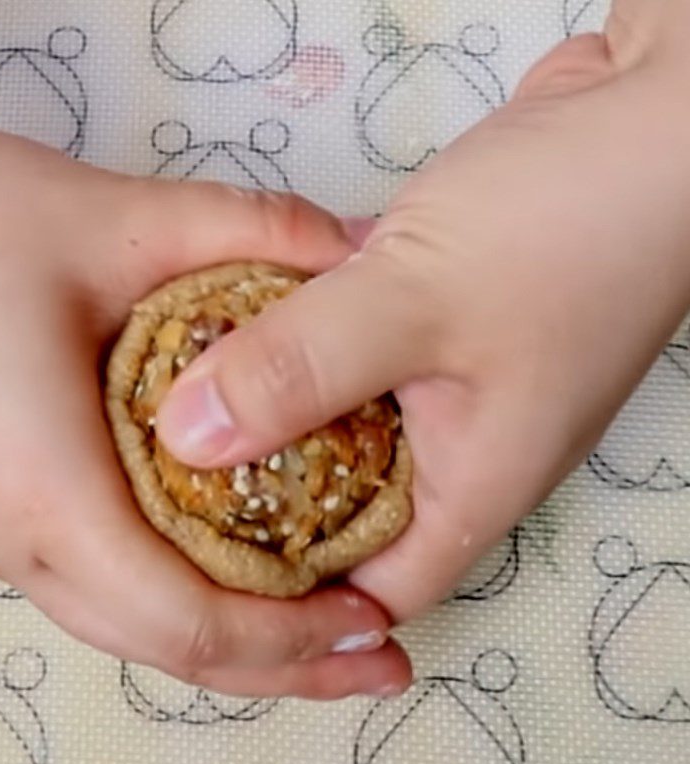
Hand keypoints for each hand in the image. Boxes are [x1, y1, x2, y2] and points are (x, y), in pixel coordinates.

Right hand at [0, 100, 411, 697]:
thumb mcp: (125, 217)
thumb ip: (254, 232)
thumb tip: (360, 254)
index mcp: (40, 485)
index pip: (183, 618)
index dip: (290, 639)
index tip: (371, 619)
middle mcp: (9, 540)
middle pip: (163, 647)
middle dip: (281, 662)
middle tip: (375, 652)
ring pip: (133, 628)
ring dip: (235, 641)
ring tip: (326, 632)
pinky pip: (107, 586)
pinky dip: (185, 599)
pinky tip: (244, 573)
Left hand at [156, 1, 689, 620]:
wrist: (651, 118)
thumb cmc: (562, 225)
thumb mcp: (414, 302)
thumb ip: (296, 370)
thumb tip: (185, 440)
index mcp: (474, 484)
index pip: (371, 589)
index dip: (289, 597)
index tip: (199, 566)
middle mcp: (463, 446)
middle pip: (347, 509)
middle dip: (263, 497)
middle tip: (169, 475)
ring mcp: (452, 382)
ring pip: (344, 425)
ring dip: (276, 410)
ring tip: (183, 401)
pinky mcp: (437, 323)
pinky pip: (355, 357)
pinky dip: (303, 347)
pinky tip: (244, 323)